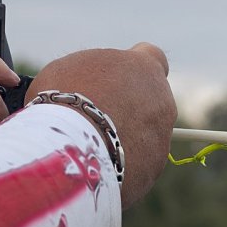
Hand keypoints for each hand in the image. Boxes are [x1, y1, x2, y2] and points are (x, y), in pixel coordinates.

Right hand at [29, 43, 173, 205]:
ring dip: (124, 138)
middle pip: (150, 100)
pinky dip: (119, 163)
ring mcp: (161, 137)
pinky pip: (136, 163)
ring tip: (89, 146)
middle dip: (128, 107)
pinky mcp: (153, 169)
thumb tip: (80, 85)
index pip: (153, 56)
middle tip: (96, 116)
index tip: (115, 78)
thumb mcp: (67, 71)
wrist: (72, 148)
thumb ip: (87, 75)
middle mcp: (162, 101)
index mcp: (144, 68)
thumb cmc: (64, 99)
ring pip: (145, 135)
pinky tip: (93, 166)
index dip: (133, 68)